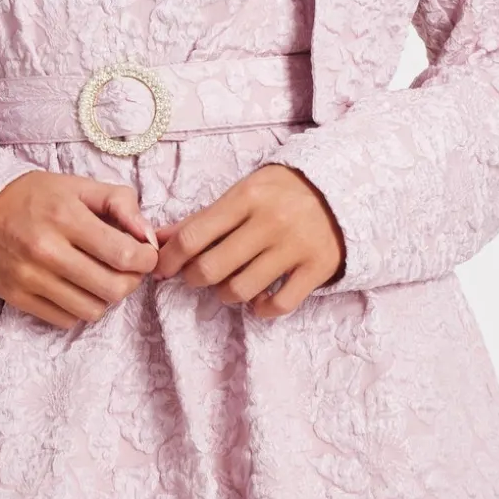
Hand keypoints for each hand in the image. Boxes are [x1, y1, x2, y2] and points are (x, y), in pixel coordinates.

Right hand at [0, 171, 158, 329]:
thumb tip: (147, 234)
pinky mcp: (17, 298)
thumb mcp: (75, 185)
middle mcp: (48, 252)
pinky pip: (65, 319)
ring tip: (102, 276)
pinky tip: (77, 287)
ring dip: (106, 296)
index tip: (146, 253)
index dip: (146, 259)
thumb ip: (118, 202)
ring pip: (92, 309)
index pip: (124, 254)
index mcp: (66, 217)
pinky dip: (80, 307)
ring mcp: (31, 279)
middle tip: (129, 267)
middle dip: (132, 280)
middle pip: (113, 288)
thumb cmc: (28, 194)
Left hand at [151, 164, 345, 316]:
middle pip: (212, 268)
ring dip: (224, 294)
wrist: (341, 189)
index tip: (162, 268)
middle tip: (194, 275)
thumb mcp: (242, 192)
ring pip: (241, 290)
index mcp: (246, 196)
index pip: (195, 235)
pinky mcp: (317, 269)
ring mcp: (294, 247)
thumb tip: (158, 238)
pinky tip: (256, 299)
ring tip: (226, 285)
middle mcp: (269, 222)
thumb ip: (203, 217)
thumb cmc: (280, 190)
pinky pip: (278, 304)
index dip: (171, 257)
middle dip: (193, 277)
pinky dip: (260, 309)